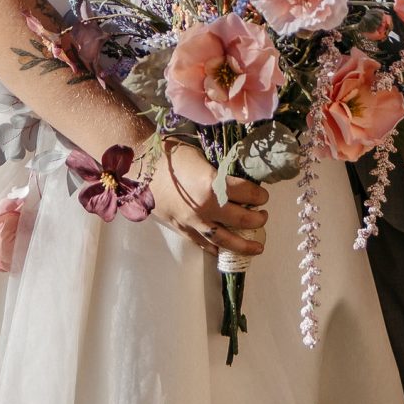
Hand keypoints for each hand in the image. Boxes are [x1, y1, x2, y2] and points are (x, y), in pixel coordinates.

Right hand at [151, 139, 269, 264]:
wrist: (139, 163)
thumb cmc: (170, 153)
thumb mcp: (202, 155)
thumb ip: (219, 170)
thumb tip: (237, 177)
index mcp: (213, 184)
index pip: (247, 193)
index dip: (259, 195)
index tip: (263, 195)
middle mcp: (206, 206)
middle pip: (241, 219)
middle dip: (257, 219)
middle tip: (263, 216)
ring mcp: (193, 221)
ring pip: (224, 239)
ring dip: (244, 244)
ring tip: (257, 247)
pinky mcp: (181, 227)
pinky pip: (202, 243)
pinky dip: (215, 248)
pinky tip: (224, 250)